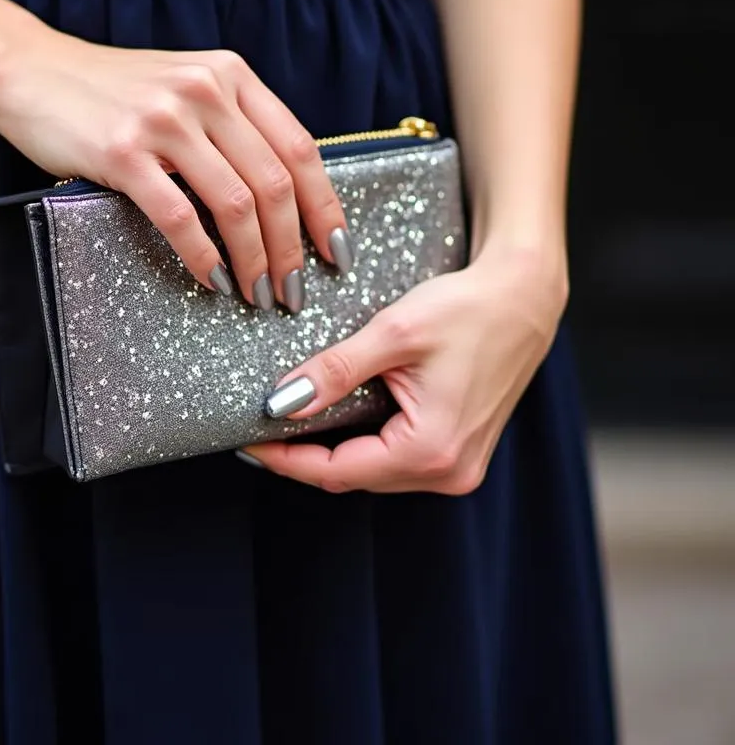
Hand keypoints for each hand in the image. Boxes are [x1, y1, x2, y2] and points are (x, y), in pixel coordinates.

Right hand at [0, 34, 348, 307]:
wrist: (33, 71)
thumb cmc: (113, 91)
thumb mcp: (186, 88)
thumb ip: (232, 126)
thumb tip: (280, 200)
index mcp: (231, 76)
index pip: (300, 148)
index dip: (325, 207)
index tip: (337, 251)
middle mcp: (206, 91)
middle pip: (274, 183)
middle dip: (292, 248)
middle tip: (293, 291)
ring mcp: (164, 120)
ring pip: (235, 203)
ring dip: (255, 260)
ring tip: (258, 295)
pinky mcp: (122, 152)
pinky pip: (179, 216)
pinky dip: (203, 256)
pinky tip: (213, 280)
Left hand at [241, 249, 566, 493]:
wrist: (525, 296)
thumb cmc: (467, 308)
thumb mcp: (393, 334)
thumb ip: (334, 372)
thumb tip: (280, 403)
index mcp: (431, 450)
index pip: (336, 472)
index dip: (285, 459)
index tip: (247, 441)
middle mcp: (449, 471)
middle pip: (354, 477)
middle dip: (303, 457)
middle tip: (260, 429)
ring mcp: (459, 466)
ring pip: (374, 471)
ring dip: (332, 452)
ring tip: (290, 420)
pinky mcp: (461, 450)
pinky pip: (397, 459)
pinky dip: (362, 443)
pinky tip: (336, 418)